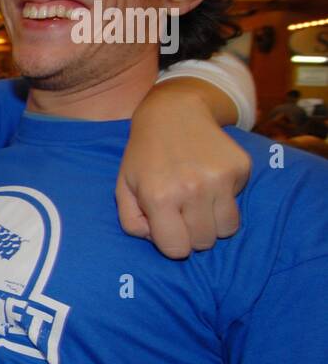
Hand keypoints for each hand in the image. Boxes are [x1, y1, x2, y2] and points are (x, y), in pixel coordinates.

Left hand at [119, 86, 250, 257]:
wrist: (174, 112)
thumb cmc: (145, 155)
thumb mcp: (124, 187)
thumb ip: (132, 222)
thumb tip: (157, 239)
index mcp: (158, 197)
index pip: (177, 250)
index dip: (173, 243)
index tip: (170, 229)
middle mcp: (191, 189)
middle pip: (204, 243)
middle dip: (193, 234)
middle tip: (184, 212)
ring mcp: (219, 178)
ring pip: (227, 229)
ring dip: (213, 221)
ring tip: (198, 200)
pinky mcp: (240, 167)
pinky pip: (238, 203)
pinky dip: (226, 197)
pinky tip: (209, 177)